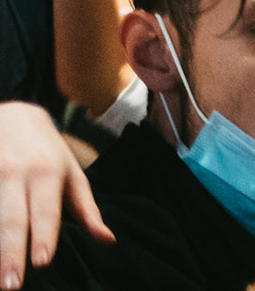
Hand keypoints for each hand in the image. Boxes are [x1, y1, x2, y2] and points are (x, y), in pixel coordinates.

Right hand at [0, 101, 113, 287]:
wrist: (12, 116)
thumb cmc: (48, 153)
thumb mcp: (72, 175)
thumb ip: (86, 210)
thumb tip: (108, 240)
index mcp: (46, 172)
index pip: (46, 210)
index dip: (43, 236)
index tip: (42, 263)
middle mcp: (16, 173)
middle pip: (12, 219)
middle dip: (10, 254)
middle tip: (11, 285)